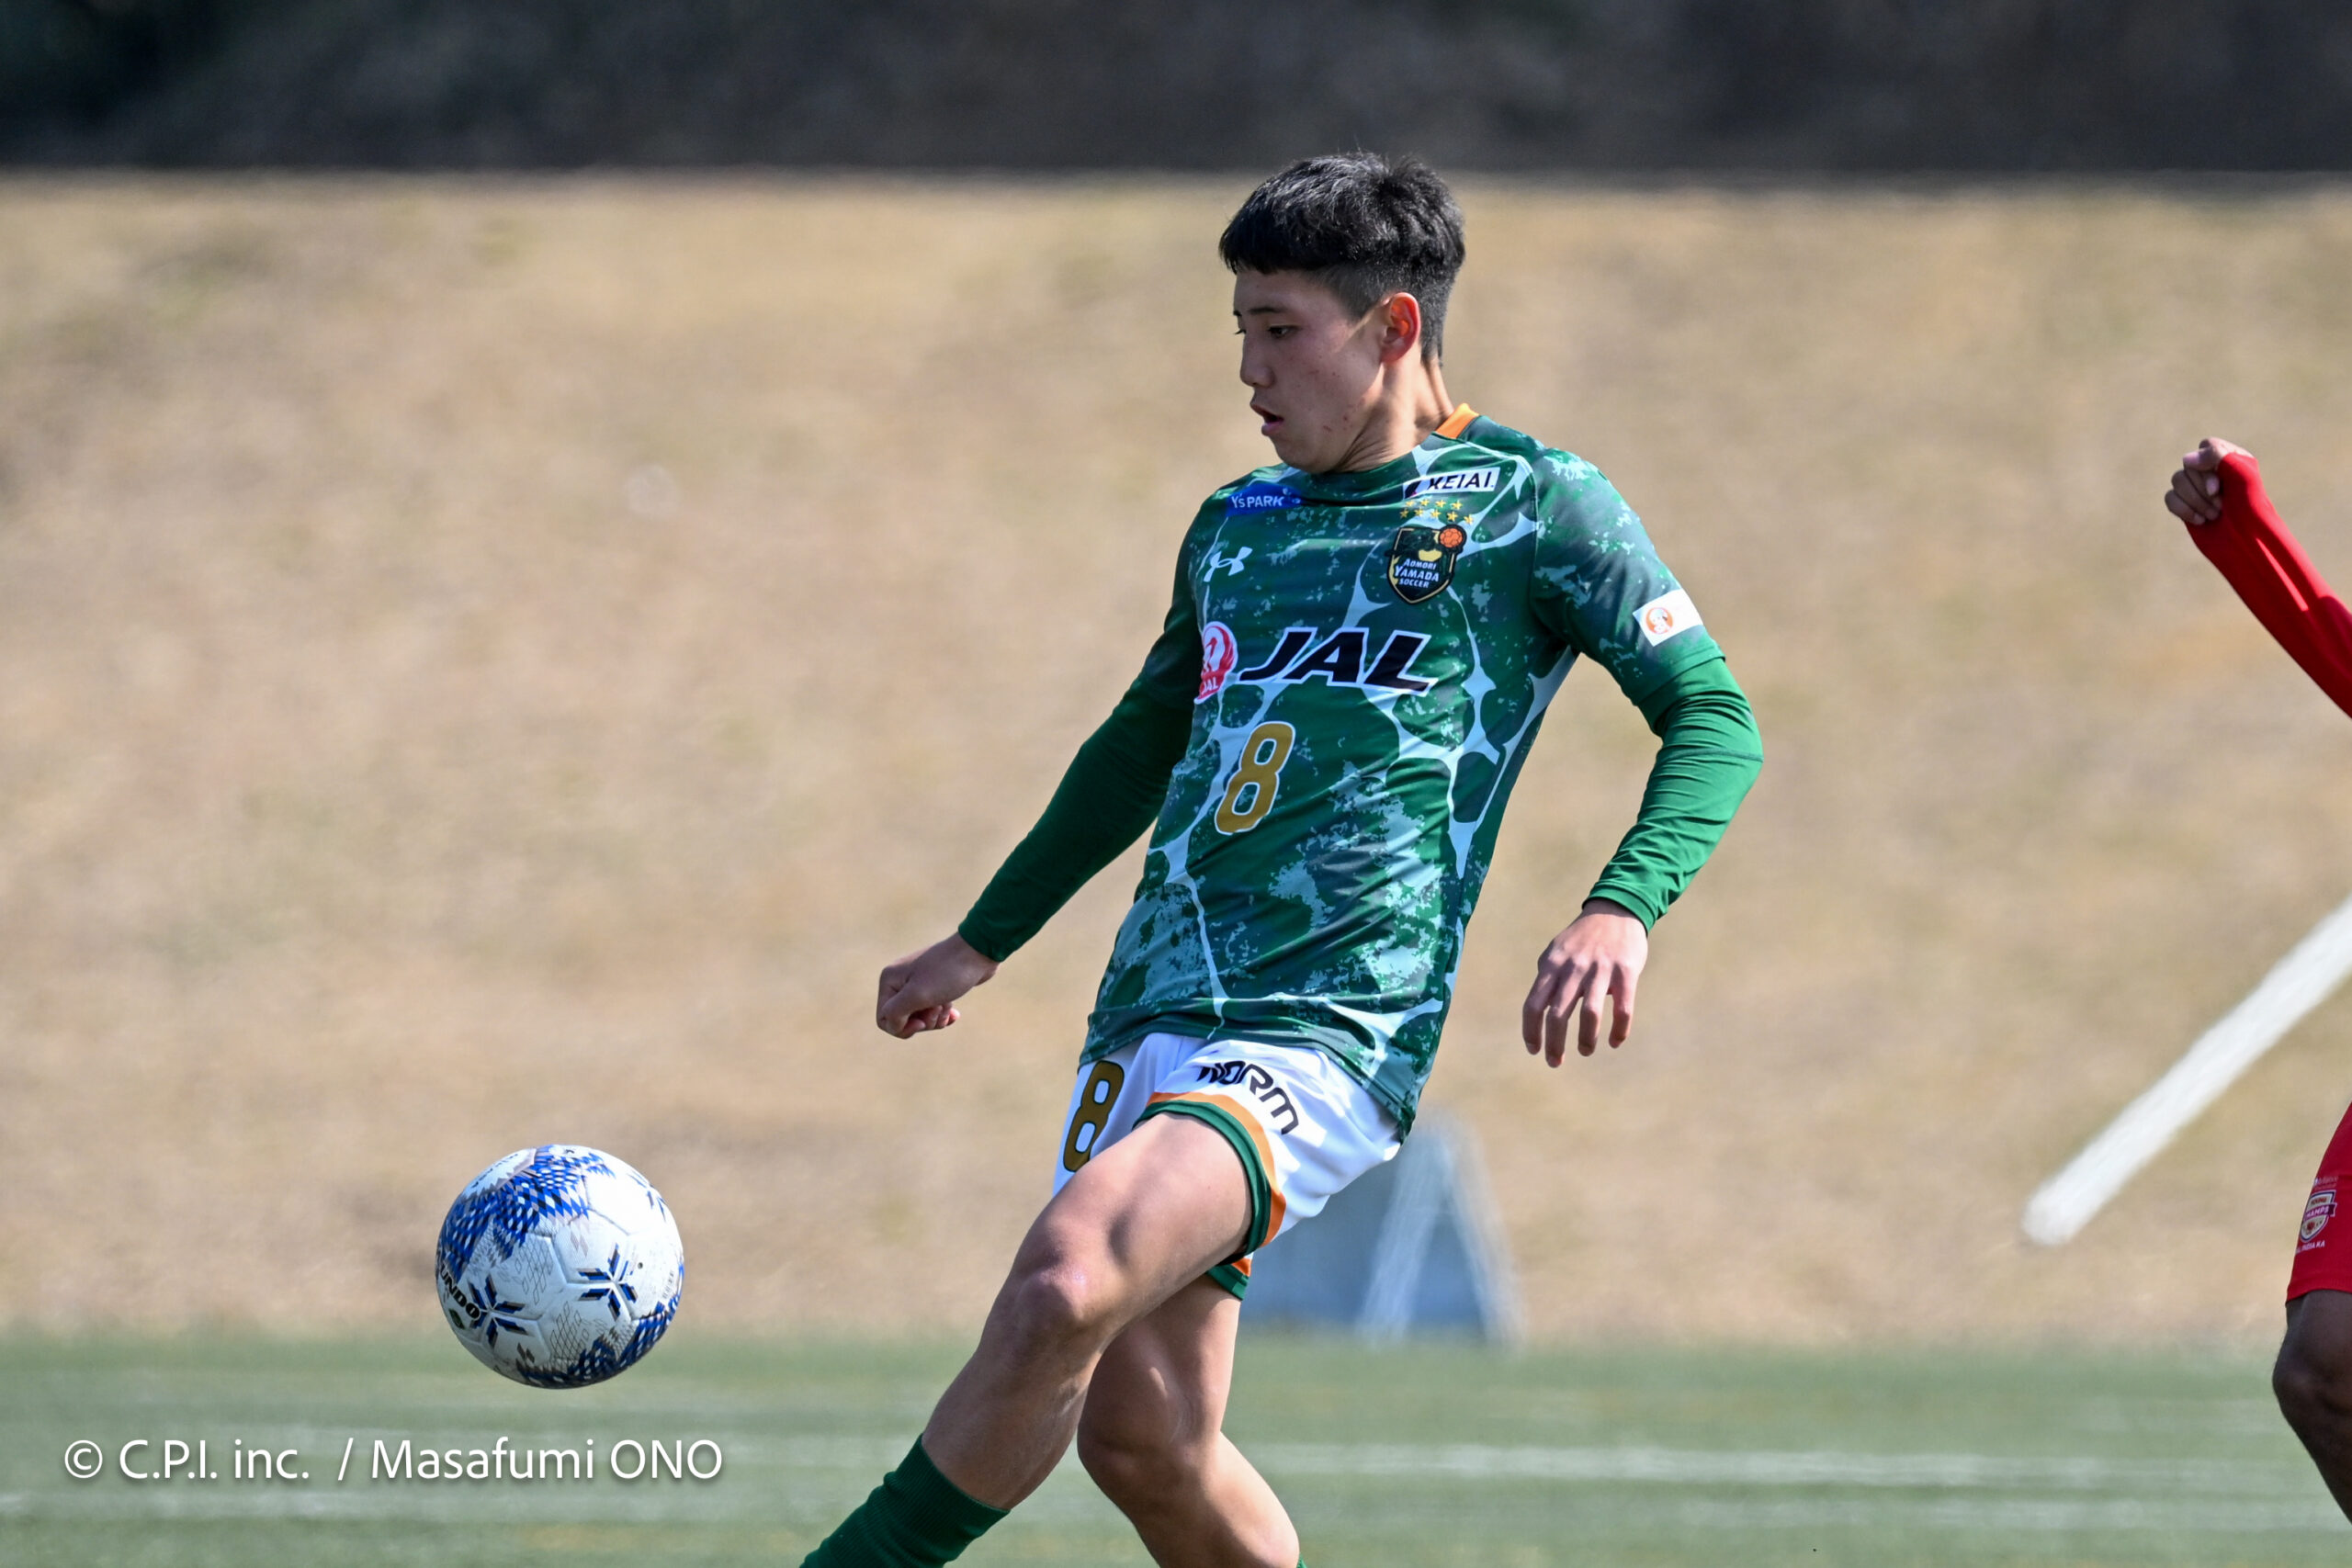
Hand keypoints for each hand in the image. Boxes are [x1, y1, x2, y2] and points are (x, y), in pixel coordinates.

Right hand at [876, 933, 999, 1037]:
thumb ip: (895, 1013)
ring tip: (948, 1005)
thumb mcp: (918, 995)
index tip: (923, 1023)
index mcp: (889, 980)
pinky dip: (943, 1015)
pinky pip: (933, 1010)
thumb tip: (891, 1025)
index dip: (903, 1027)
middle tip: (938, 1009)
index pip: (884, 1019)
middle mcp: (900, 980)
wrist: (978, 952)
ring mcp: (918, 982)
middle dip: (923, 1021)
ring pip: (919, 1016)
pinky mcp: (935, 985)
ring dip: (936, 1018)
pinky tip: (955, 1013)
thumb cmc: (947, 973)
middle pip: (903, 1019)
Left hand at [1522, 899, 1648, 1064]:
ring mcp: (1600, 970)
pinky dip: (1619, 1030)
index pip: (1533, 1005)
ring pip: (1590, 1014)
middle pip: (1558, 1014)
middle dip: (1554, 1044)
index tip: (1533, 1050)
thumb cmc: (1583, 937)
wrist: (1616, 910)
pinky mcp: (1626, 972)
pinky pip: (1623, 1008)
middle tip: (1555, 1062)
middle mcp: (1573, 969)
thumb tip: (1537, 1011)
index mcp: (1552, 965)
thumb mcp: (1556, 951)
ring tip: (1584, 1051)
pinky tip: (1616, 1042)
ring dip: (1586, 1039)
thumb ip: (1547, 978)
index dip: (1531, 1031)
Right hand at [2165, 437, 2248, 525]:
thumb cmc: (2250, 507)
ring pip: (2177, 480)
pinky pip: (2170, 498)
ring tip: (2213, 515)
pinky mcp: (2185, 504)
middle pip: (2189, 466)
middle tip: (2221, 506)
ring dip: (2195, 501)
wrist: (2246, 541)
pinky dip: (2183, 510)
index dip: (2208, 467)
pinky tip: (2200, 521)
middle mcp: (2212, 469)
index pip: (2207, 446)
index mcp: (2231, 458)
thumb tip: (2185, 459)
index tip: (2218, 488)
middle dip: (2203, 490)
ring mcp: (2197, 487)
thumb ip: (2217, 455)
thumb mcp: (2242, 474)